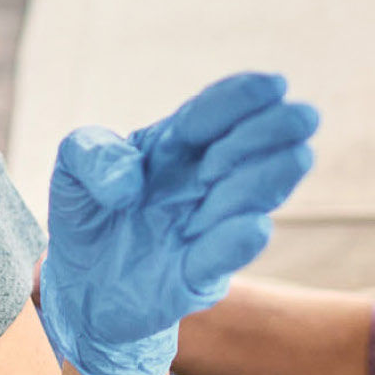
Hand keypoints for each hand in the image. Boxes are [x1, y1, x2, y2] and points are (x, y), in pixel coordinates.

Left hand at [39, 73, 317, 374]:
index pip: (210, 115)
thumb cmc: (89, 216)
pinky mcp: (196, 276)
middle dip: (270, 133)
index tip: (274, 84)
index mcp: (174, 147)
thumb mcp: (70, 171)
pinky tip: (255, 225)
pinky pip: (219, 257)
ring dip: (268, 180)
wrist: (80, 289)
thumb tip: (127, 183)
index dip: (240, 99)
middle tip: (304, 116)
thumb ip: (91, 156)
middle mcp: (199, 183)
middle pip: (240, 152)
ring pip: (244, 201)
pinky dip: (236, 243)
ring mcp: (203, 229)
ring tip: (297, 157)